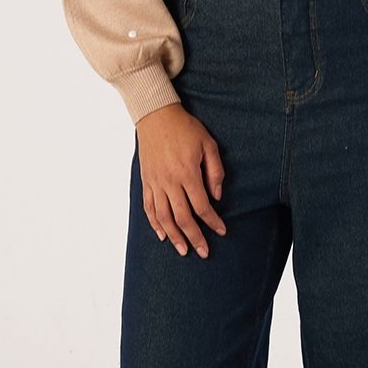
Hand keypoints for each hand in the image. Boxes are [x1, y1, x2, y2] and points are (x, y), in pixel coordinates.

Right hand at [135, 104, 226, 257]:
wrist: (156, 116)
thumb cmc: (185, 129)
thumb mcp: (208, 145)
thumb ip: (215, 172)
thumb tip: (216, 197)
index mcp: (187, 173)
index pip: (202, 206)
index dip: (212, 221)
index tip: (221, 231)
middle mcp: (169, 182)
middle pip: (182, 217)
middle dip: (194, 237)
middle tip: (204, 252)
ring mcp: (155, 183)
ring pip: (163, 217)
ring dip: (174, 236)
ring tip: (183, 250)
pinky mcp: (146, 181)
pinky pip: (149, 207)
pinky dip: (155, 224)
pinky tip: (162, 235)